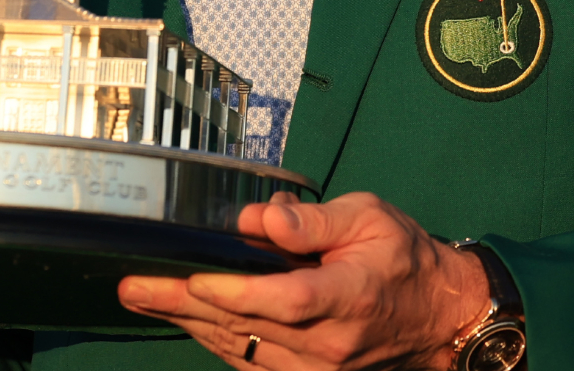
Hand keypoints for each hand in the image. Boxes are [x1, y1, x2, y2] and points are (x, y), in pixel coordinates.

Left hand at [116, 192, 491, 369]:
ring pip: (241, 349)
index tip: (192, 276)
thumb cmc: (404, 258)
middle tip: (134, 286)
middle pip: (246, 326)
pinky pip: (252, 363)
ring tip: (146, 297)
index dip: (234, 291)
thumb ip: (313, 221)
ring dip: (190, 324)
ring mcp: (318, 369)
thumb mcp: (370, 218)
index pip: (284, 300)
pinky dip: (217, 341)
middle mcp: (329, 342)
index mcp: (349, 295)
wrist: (439, 316)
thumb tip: (259, 219)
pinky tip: (187, 319)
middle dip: (183, 304)